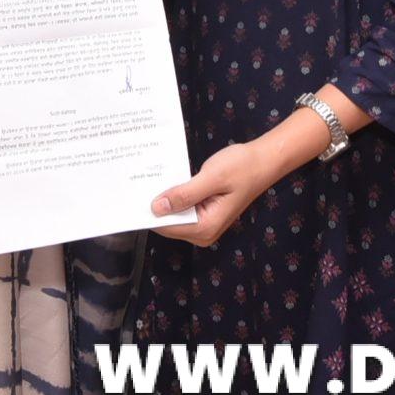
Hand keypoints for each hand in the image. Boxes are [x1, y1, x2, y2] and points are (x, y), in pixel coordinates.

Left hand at [149, 139, 296, 247]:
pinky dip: (173, 196)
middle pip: (167, 223)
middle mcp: (203, 232)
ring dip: (163, 199)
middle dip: (154, 205)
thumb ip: (184, 194)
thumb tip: (156, 208)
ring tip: (148, 178)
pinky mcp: (204, 213)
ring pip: (173, 215)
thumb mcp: (211, 178)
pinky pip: (181, 208)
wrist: (263, 161)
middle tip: (136, 182)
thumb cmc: (241, 167)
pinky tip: (165, 181)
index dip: (148, 211)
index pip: (166, 226)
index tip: (131, 194)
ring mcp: (204, 224)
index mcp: (205, 227)